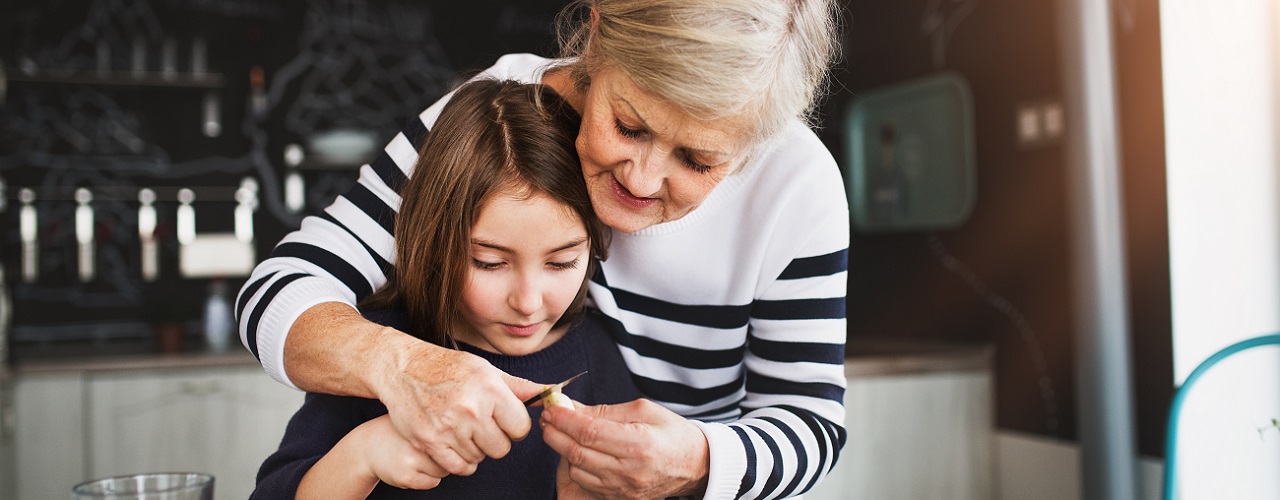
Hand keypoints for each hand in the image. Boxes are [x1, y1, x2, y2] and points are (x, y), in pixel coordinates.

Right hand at [353, 415, 448, 489]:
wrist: (367, 447)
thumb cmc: (398, 432)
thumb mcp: (416, 420)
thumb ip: (439, 425)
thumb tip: (470, 443)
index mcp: (423, 424)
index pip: (456, 438)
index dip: (455, 443)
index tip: (452, 444)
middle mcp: (418, 440)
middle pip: (452, 456)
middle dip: (446, 457)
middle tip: (431, 452)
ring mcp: (411, 459)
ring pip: (443, 471)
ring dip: (437, 469)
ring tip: (421, 460)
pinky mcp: (405, 477)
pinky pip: (431, 483)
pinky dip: (427, 479)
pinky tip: (415, 469)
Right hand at [376, 341, 545, 474]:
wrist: (403, 368)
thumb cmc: (449, 368)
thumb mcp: (487, 370)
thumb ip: (519, 388)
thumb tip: (551, 394)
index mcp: (490, 389)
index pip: (520, 428)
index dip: (514, 427)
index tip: (503, 421)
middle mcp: (471, 409)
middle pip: (501, 448)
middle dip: (495, 440)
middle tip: (481, 426)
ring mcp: (449, 427)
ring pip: (479, 459)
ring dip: (475, 450)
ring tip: (463, 430)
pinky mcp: (429, 441)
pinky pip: (457, 467)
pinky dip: (459, 461)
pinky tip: (454, 444)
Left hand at [540, 399, 709, 498]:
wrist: (694, 465)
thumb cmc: (670, 433)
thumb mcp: (642, 410)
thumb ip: (604, 411)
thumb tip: (570, 407)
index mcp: (638, 444)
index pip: (589, 432)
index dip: (564, 420)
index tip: (552, 408)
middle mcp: (630, 471)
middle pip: (577, 453)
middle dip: (556, 434)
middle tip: (548, 419)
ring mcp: (624, 489)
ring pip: (577, 470)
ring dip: (563, 451)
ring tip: (563, 433)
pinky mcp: (620, 499)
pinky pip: (586, 484)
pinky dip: (576, 467)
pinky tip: (579, 452)